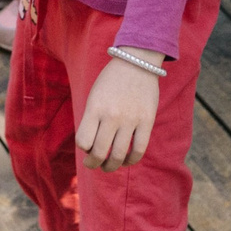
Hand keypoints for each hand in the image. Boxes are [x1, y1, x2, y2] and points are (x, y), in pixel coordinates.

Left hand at [76, 53, 164, 169]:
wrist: (137, 63)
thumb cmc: (111, 81)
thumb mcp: (95, 95)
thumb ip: (92, 119)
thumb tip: (90, 147)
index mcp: (95, 107)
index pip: (83, 141)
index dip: (83, 148)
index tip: (86, 146)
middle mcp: (112, 115)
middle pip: (99, 152)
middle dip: (93, 163)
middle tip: (93, 165)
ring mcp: (130, 119)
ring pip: (118, 155)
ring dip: (111, 166)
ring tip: (108, 166)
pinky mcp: (147, 121)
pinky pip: (139, 149)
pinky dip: (131, 160)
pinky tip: (126, 160)